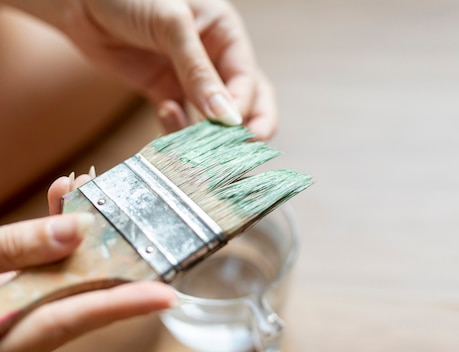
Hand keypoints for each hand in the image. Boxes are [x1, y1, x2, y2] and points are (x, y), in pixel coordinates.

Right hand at [0, 173, 175, 351]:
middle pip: (85, 292)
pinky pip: (46, 258)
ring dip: (88, 231)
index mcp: (12, 330)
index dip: (124, 304)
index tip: (167, 295)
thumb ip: (19, 248)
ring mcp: (25, 302)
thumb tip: (78, 227)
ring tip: (97, 189)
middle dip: (119, 257)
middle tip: (147, 223)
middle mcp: (26, 320)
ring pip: (69, 270)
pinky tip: (65, 194)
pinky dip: (56, 228)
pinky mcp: (19, 284)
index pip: (77, 316)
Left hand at [4, 0, 276, 138]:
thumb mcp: (171, 26)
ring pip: (215, 117)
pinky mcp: (165, 91)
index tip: (232, 129)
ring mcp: (191, 78)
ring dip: (210, 135)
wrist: (79, 1)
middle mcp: (215, 59)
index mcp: (227, 35)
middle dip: (247, 129)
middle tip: (241, 154)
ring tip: (196, 143)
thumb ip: (198, 71)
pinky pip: (181, 119)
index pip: (248, 80)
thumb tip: (227, 117)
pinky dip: (178, 127)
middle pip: (246, 101)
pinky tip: (166, 115)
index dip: (243, 106)